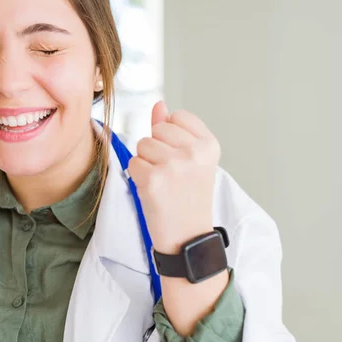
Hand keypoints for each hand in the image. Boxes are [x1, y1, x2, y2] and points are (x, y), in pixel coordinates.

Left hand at [127, 101, 219, 252]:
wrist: (188, 237)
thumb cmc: (188, 197)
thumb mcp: (191, 160)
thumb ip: (174, 129)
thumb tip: (159, 104)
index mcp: (209, 144)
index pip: (177, 117)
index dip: (170, 136)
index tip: (180, 158)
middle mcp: (194, 152)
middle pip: (156, 129)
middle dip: (157, 149)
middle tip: (171, 175)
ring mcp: (174, 165)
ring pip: (142, 145)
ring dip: (146, 163)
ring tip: (163, 183)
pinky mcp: (153, 179)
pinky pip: (133, 163)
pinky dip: (137, 177)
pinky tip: (153, 191)